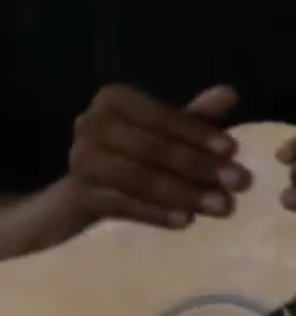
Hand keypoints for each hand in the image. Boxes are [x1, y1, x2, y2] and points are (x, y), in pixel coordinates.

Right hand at [64, 84, 246, 227]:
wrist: (84, 189)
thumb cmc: (132, 153)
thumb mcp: (165, 132)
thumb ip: (194, 117)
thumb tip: (228, 94)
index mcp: (113, 100)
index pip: (160, 116)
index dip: (197, 133)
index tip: (232, 151)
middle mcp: (89, 124)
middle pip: (149, 147)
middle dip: (196, 166)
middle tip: (237, 183)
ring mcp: (78, 160)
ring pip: (135, 177)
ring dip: (181, 193)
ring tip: (220, 206)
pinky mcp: (77, 194)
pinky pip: (120, 205)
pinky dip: (155, 213)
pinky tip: (185, 221)